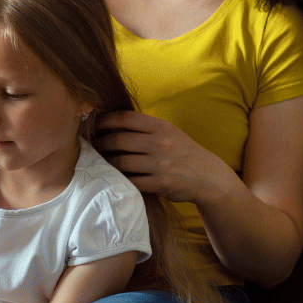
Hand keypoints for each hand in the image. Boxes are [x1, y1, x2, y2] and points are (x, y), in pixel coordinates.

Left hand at [95, 110, 227, 201]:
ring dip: (107, 162)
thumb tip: (112, 122)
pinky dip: (120, 179)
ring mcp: (160, 164)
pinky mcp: (161, 184)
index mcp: (161, 127)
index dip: (106, 120)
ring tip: (101, 161)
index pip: (126, 118)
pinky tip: (114, 177)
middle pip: (118, 141)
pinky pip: (132, 181)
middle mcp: (160, 143)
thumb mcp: (169, 132)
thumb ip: (145, 127)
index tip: (96, 124)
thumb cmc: (182, 152)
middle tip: (94, 145)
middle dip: (101, 143)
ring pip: (121, 162)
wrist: (208, 176)